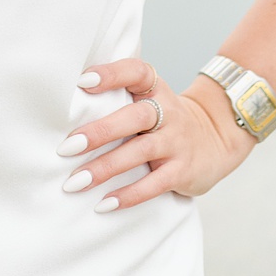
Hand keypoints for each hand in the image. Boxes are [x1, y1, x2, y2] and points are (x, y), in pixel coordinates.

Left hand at [57, 59, 255, 211]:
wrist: (215, 139)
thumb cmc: (162, 117)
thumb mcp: (148, 97)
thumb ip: (117, 94)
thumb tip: (60, 103)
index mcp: (154, 88)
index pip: (135, 72)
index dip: (111, 74)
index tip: (82, 81)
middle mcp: (168, 112)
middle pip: (134, 117)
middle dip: (99, 132)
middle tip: (66, 147)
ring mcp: (177, 142)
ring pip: (140, 152)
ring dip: (106, 168)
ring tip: (75, 181)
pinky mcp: (182, 171)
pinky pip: (155, 184)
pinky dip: (129, 195)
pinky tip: (104, 203)